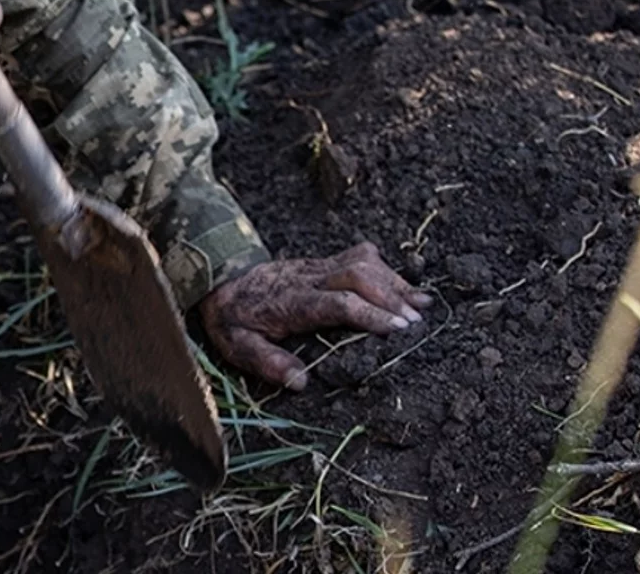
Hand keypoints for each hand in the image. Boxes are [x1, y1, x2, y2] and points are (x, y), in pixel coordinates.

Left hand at [199, 242, 431, 390]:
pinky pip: (357, 256)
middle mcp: (307, 279)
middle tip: (415, 323)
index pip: (337, 303)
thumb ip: (267, 362)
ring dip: (394, 282)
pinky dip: (385, 269)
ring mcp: (315, 267)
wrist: (217, 278)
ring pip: (360, 262)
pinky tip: (404, 286)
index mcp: (291, 303)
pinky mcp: (321, 262)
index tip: (398, 329)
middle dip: (390, 297)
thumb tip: (301, 382)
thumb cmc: (232, 318)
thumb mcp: (237, 345)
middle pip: (356, 276)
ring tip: (422, 305)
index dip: (369, 313)